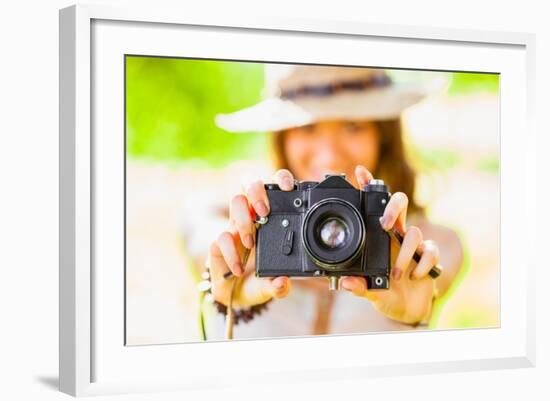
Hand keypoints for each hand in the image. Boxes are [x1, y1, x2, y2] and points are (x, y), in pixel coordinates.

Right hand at [207, 170, 294, 307]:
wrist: (231, 293)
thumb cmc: (255, 280)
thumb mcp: (269, 286)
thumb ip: (278, 286)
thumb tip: (282, 283)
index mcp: (271, 220)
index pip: (276, 188)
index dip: (281, 180)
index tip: (289, 188)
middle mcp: (252, 217)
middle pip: (252, 183)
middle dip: (258, 191)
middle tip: (265, 212)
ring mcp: (235, 226)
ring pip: (236, 200)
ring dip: (244, 218)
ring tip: (250, 241)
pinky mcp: (219, 241)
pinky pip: (221, 236)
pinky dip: (231, 253)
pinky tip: (238, 268)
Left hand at [340, 165, 439, 324]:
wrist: (407, 310)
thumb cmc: (384, 292)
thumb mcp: (368, 291)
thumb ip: (358, 286)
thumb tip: (346, 283)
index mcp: (378, 237)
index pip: (374, 206)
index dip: (369, 187)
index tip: (359, 171)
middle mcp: (396, 235)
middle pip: (400, 204)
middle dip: (394, 208)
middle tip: (385, 224)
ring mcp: (413, 244)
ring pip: (415, 232)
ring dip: (404, 255)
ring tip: (396, 275)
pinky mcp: (429, 256)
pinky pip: (431, 251)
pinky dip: (423, 263)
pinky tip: (415, 275)